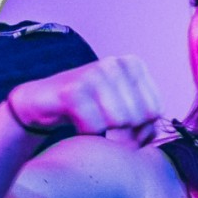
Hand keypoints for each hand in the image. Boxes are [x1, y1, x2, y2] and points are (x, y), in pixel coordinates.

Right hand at [6, 56, 161, 143]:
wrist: (42, 101)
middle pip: (137, 118)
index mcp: (133, 64)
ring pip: (118, 122)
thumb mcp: (122, 107)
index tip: (123, 128)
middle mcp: (115, 63)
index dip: (141, 129)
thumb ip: (144, 120)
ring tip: (91, 124)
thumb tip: (152, 133)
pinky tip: (76, 123)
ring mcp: (93, 73)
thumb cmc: (86, 106)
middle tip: (104, 129)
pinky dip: (85, 134)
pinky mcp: (73, 90)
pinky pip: (94, 127)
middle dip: (123, 134)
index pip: (155, 109)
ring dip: (103, 134)